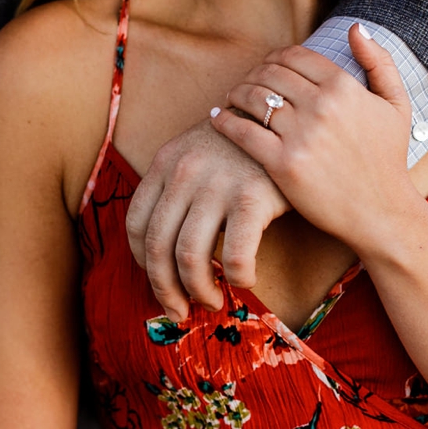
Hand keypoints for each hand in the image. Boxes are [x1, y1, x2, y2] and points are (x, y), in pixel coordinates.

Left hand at [125, 119, 289, 320]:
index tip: (159, 282)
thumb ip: (179, 188)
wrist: (292, 117)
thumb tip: (165, 246)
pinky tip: (246, 280)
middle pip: (157, 246)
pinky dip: (238, 278)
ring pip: (190, 257)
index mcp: (165, 162)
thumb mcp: (199, 153)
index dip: (143, 264)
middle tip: (180, 311)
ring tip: (212, 301)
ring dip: (198, 291)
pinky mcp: (252, 196)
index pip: (135, 224)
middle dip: (165, 290)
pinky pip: (235, 256)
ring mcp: (217, 183)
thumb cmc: (246, 146)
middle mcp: (184, 172)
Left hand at [211, 24, 417, 255]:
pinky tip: (218, 118)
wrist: (381, 212)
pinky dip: (224, 120)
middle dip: (253, 74)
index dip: (274, 57)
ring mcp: (301, 135)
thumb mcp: (397, 105)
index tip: (267, 66)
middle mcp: (321, 106)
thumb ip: (379, 61)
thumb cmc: (388, 160)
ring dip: (236, 93)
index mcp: (344, 87)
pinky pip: (242, 131)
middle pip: (269, 73)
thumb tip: (355, 27)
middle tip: (246, 83)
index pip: (294, 55)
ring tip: (231, 98)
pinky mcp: (283, 164)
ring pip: (253, 97)